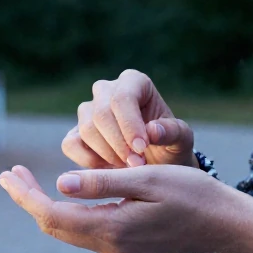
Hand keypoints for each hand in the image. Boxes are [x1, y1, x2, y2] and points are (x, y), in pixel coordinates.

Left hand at [0, 164, 252, 252]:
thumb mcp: (146, 178)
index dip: (26, 195)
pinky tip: (65, 193)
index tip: (9, 173)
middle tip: (12, 173)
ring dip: (46, 205)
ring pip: (68, 230)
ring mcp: (118, 249)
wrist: (224, 223)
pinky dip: (67, 211)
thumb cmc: (192, 194)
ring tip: (29, 180)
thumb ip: (103, 182)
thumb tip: (60, 183)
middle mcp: (110, 245)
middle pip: (54, 227)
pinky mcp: (126, 245)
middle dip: (29, 199)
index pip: (52, 215)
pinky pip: (85, 231)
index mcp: (112, 228)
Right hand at [63, 69, 195, 168]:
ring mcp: (88, 110)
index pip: (123, 97)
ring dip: (107, 154)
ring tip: (129, 169)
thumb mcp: (181, 140)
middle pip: (101, 113)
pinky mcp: (75, 132)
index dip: (129, 124)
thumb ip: (172, 132)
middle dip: (118, 144)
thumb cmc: (171, 146)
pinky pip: (70, 144)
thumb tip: (152, 131)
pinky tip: (110, 170)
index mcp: (134, 82)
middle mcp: (107, 90)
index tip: (141, 149)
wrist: (158, 164)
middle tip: (136, 166)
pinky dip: (87, 161)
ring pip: (86, 129)